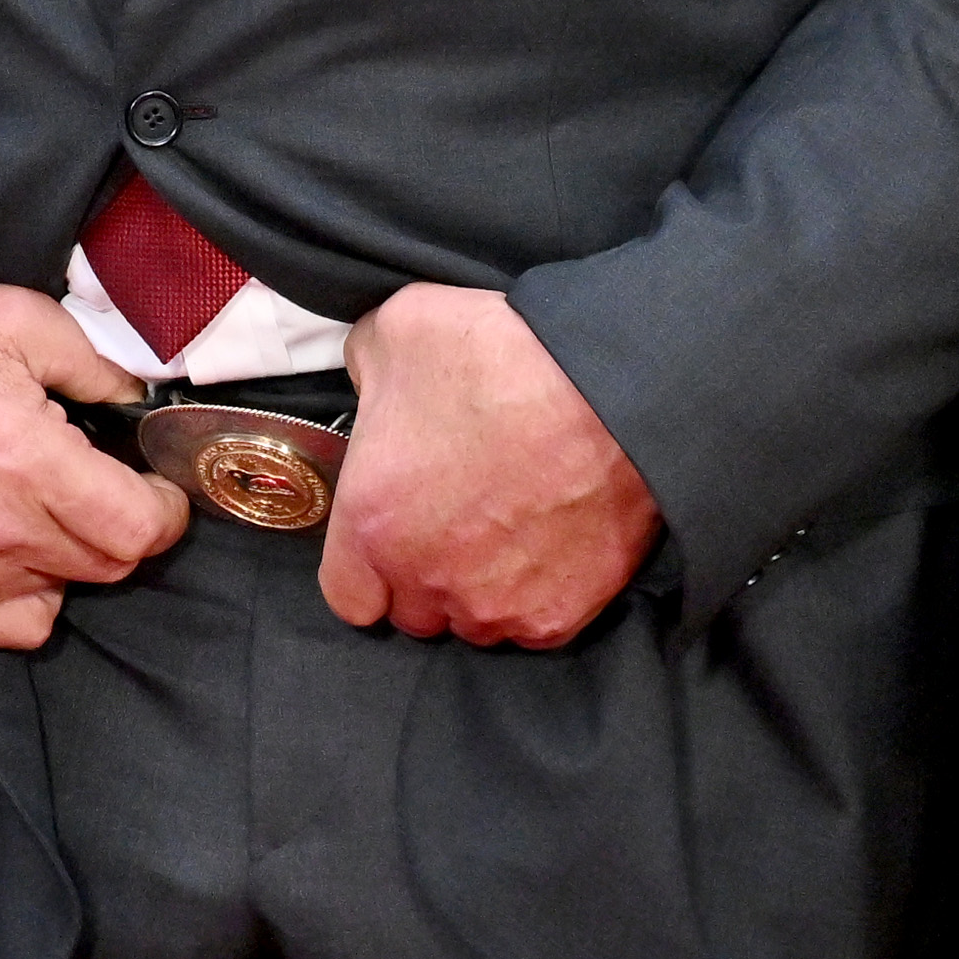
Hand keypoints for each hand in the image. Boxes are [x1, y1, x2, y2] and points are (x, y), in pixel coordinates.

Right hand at [0, 282, 186, 648]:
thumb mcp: (23, 323)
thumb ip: (101, 370)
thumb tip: (144, 409)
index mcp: (26, 459)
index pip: (139, 529)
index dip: (165, 510)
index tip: (155, 488)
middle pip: (111, 565)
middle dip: (124, 526)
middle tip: (104, 487)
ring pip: (66, 592)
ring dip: (74, 556)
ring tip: (46, 508)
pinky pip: (14, 624)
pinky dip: (29, 593)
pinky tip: (13, 547)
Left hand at [320, 283, 659, 646]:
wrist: (610, 388)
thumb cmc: (498, 357)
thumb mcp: (394, 332)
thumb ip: (365, 376)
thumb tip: (374, 392)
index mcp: (373, 522)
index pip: (348, 595)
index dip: (366, 570)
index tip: (389, 542)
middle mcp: (428, 580)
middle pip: (413, 613)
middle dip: (425, 576)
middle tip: (456, 522)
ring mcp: (496, 606)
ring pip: (475, 623)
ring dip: (479, 592)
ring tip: (507, 534)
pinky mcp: (558, 616)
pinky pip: (531, 625)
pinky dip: (535, 597)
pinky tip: (549, 546)